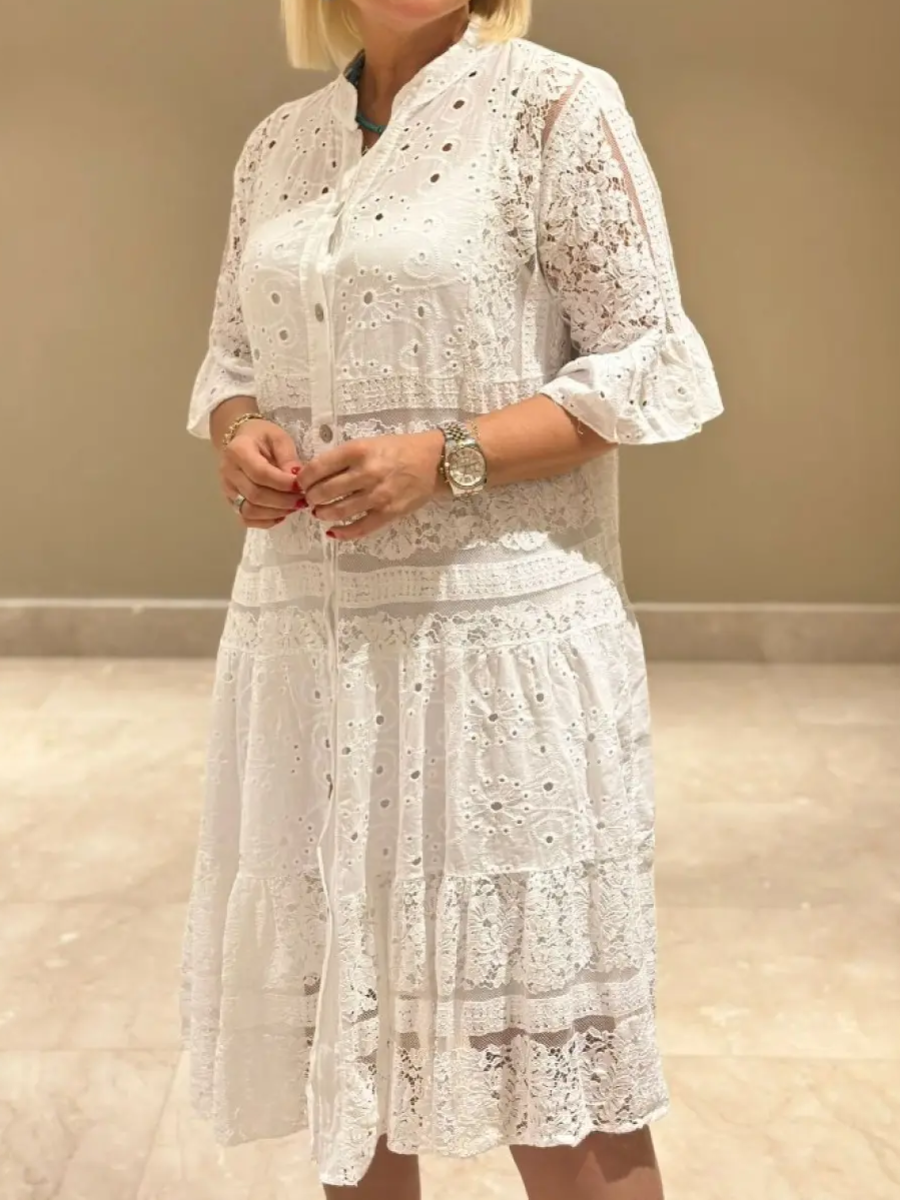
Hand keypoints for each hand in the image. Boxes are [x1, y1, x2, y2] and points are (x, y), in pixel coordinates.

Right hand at [219, 419, 305, 528]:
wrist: (241, 440)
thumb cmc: (262, 437)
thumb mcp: (278, 438)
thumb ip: (288, 457)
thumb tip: (296, 479)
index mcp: (238, 451)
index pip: (260, 474)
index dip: (283, 484)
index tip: (301, 486)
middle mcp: (229, 472)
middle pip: (255, 495)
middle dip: (283, 501)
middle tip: (303, 499)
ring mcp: (227, 489)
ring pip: (250, 511)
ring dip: (276, 512)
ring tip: (294, 506)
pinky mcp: (231, 501)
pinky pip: (246, 520)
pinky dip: (266, 521)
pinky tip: (281, 514)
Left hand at [298, 431, 444, 539]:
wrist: (435, 461)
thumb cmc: (400, 449)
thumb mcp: (368, 443)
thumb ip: (344, 458)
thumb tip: (315, 474)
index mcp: (358, 451)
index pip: (317, 468)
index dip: (303, 479)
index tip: (301, 483)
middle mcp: (366, 473)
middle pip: (323, 492)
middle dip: (310, 498)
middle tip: (309, 498)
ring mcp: (378, 495)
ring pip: (337, 511)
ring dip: (322, 514)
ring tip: (320, 512)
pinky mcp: (389, 513)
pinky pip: (359, 528)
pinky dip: (342, 532)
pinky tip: (333, 531)